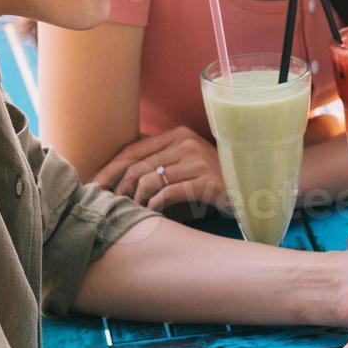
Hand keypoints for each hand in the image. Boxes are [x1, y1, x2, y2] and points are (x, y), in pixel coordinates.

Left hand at [91, 127, 224, 211]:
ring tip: (132, 210)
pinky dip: (154, 205)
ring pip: (149, 180)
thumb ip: (161, 161)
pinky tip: (150, 212)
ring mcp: (197, 161)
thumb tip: (120, 173)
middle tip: (109, 204)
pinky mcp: (206, 181)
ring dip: (135, 199)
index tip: (95, 184)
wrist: (251, 188)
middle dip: (117, 187)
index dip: (110, 168)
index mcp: (178, 135)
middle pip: (138, 166)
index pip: (133, 149)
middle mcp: (186, 143)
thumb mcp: (187, 162)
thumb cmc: (214, 178)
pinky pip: (168, 193)